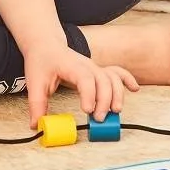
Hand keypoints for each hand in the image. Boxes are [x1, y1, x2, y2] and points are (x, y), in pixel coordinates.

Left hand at [24, 43, 139, 128]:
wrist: (45, 44)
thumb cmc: (41, 61)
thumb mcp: (34, 82)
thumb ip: (36, 105)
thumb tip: (37, 125)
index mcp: (71, 66)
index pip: (85, 79)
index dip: (89, 94)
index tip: (87, 110)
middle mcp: (86, 65)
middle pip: (103, 80)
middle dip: (104, 101)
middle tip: (98, 119)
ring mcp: (94, 67)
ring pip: (112, 78)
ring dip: (117, 95)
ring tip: (115, 112)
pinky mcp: (98, 71)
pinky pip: (117, 73)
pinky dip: (127, 79)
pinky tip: (134, 89)